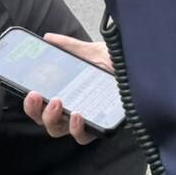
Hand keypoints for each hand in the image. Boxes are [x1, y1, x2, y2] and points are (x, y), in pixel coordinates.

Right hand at [22, 31, 112, 146]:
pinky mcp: (102, 127)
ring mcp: (87, 121)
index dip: (31, 104)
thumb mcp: (94, 52)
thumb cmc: (119, 66)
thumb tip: (49, 38)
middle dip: (36, 111)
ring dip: (52, 119)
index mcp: (68, 94)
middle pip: (46, 121)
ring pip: (60, 131)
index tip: (30, 91)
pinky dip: (77, 129)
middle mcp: (74, 110)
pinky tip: (78, 115)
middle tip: (37, 95)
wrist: (146, 68)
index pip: (42, 105)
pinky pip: (84, 137)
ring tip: (57, 102)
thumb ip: (71, 47)